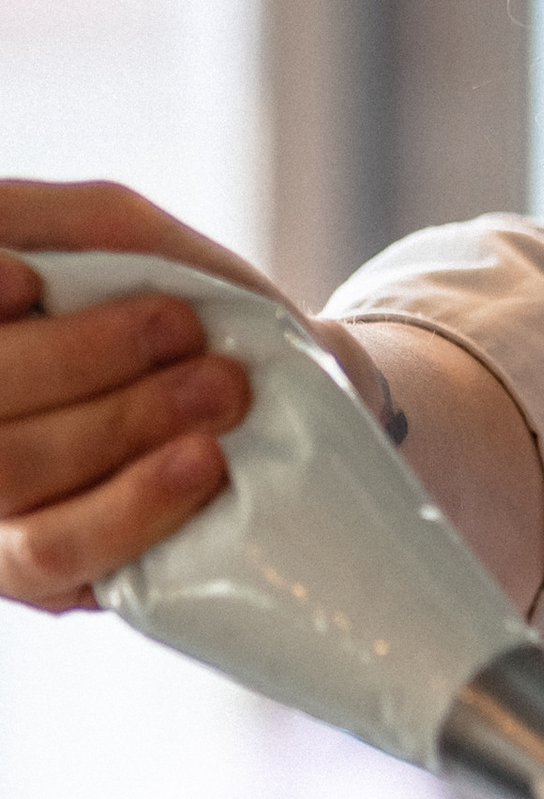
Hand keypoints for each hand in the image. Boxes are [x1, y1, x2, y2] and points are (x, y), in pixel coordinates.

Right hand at [0, 180, 280, 609]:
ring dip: (118, 425)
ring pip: (6, 470)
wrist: (263, 396)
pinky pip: (50, 551)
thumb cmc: (172, 300)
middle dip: (76, 359)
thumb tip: (26, 274)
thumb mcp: (121, 234)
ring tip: (221, 392)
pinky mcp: (19, 569)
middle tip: (184, 329)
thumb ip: (73, 229)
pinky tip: (201, 464)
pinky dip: (127, 508)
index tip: (33, 284)